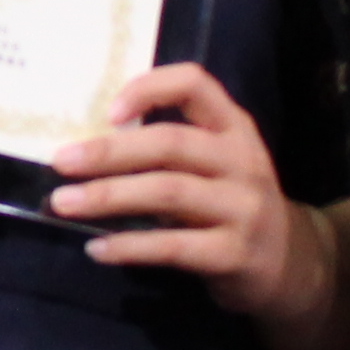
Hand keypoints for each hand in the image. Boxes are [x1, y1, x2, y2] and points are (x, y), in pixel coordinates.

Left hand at [61, 62, 325, 321]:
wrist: (289, 264)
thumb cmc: (230, 204)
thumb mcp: (215, 165)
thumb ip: (169, 149)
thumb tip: (86, 148)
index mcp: (233, 128)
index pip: (196, 85)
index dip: (150, 89)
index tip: (108, 111)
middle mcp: (242, 161)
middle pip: (170, 144)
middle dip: (109, 152)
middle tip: (60, 162)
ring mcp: (243, 208)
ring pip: (167, 193)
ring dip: (108, 197)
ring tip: (63, 203)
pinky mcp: (235, 253)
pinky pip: (173, 246)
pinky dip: (129, 247)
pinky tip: (97, 248)